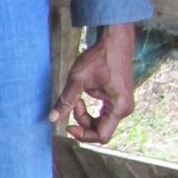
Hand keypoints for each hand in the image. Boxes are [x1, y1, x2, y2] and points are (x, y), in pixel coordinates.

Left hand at [49, 22, 136, 143]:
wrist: (114, 41)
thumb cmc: (99, 57)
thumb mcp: (78, 79)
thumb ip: (65, 100)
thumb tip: (52, 118)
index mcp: (119, 107)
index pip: (101, 136)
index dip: (83, 134)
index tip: (68, 125)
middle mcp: (125, 109)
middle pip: (100, 130)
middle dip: (82, 122)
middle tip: (73, 104)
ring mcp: (123, 105)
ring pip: (101, 123)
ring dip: (85, 116)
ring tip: (78, 99)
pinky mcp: (119, 100)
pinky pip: (104, 115)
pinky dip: (91, 111)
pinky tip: (83, 98)